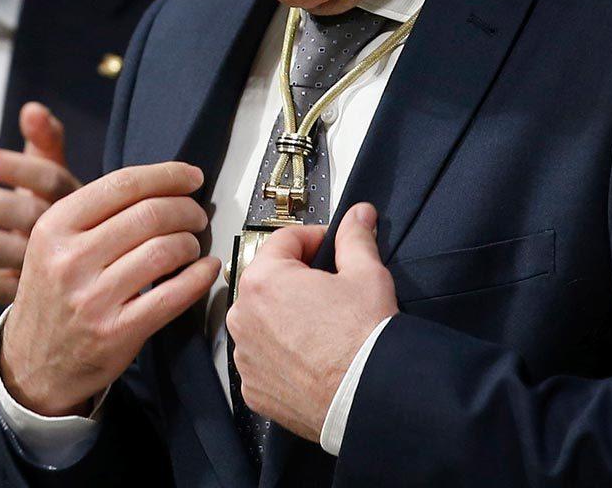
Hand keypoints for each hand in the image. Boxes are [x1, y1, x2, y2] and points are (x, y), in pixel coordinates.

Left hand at [0, 102, 80, 303]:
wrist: (101, 267)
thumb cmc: (64, 209)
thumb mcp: (60, 175)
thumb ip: (46, 141)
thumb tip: (32, 109)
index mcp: (75, 198)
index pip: (48, 180)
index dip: (16, 168)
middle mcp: (65, 232)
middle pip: (26, 216)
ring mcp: (49, 266)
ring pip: (10, 255)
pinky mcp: (33, 294)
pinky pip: (5, 292)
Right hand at [0, 161, 220, 415]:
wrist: (32, 363)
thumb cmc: (53, 294)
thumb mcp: (52, 243)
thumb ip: (94, 209)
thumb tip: (161, 181)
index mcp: (54, 227)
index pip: (123, 184)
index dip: (167, 175)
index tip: (191, 177)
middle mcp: (69, 260)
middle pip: (150, 214)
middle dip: (186, 210)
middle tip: (196, 216)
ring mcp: (92, 298)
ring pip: (165, 250)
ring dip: (192, 243)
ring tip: (192, 246)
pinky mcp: (116, 332)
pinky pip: (174, 294)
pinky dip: (200, 276)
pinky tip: (205, 269)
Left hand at [225, 202, 397, 441]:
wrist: (367, 396)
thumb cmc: (363, 339)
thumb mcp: (366, 274)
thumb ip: (355, 238)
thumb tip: (358, 216)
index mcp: (263, 281)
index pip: (284, 240)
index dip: (313, 238)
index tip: (330, 246)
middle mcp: (243, 318)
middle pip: (268, 281)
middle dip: (297, 279)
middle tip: (331, 289)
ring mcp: (246, 356)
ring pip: (263, 321)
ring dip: (286, 317)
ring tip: (322, 326)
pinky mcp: (253, 388)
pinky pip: (264, 359)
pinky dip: (282, 354)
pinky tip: (311, 355)